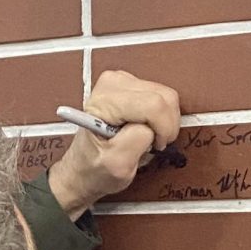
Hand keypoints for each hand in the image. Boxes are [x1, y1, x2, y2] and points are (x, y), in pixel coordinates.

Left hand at [49, 71, 182, 218]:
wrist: (83, 167)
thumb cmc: (95, 168)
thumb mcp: (117, 165)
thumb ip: (136, 141)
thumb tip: (151, 126)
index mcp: (105, 102)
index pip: (153, 105)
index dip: (163, 128)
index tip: (156, 146)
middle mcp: (113, 84)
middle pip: (163, 97)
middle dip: (166, 125)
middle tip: (154, 143)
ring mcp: (123, 81)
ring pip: (167, 96)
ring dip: (165, 121)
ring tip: (149, 137)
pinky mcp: (132, 84)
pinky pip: (162, 97)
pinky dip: (161, 116)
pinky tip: (147, 128)